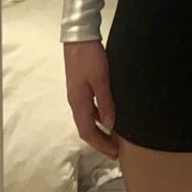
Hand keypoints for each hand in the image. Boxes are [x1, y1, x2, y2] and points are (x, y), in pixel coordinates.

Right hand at [63, 40, 118, 158]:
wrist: (78, 37)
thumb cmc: (90, 57)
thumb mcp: (101, 79)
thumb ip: (106, 102)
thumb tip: (110, 125)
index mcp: (78, 103)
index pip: (88, 132)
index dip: (101, 145)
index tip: (114, 154)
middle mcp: (75, 102)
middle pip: (86, 129)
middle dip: (100, 142)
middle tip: (115, 151)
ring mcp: (77, 94)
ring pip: (88, 119)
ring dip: (100, 130)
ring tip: (113, 137)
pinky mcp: (80, 87)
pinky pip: (89, 109)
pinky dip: (99, 117)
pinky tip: (108, 116)